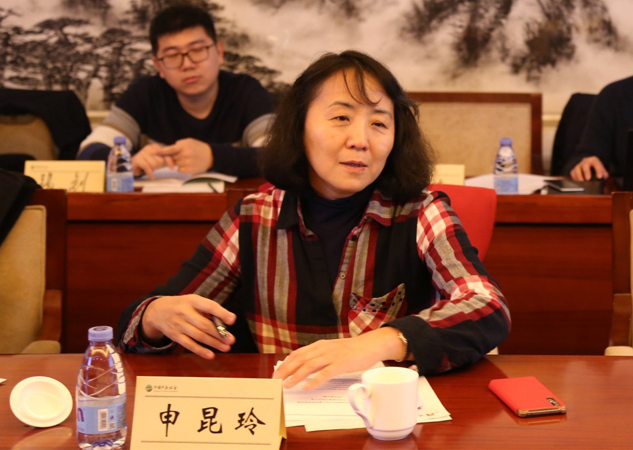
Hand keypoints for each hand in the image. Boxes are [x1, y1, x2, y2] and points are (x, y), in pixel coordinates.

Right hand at [132, 143, 174, 178]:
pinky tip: (151, 177)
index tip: (172, 168)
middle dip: (157, 166)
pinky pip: (147, 167)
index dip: (169, 162)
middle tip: (153, 167)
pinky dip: (150, 173)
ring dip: (152, 169)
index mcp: (154, 147)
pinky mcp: (137, 159)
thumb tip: (173, 164)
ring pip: (153, 164)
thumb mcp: (157, 159)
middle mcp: (148, 148)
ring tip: (149, 169)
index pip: (165, 154)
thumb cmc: (147, 162)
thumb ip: (165, 158)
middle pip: (160, 161)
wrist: (132, 166)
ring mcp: (142, 153)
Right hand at [141, 294, 236, 358]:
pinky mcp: (175, 336)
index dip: (221, 313)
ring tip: (226, 347)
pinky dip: (201, 351)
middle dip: (219, 333)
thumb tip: (225, 322)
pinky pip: (189, 345)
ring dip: (214, 343)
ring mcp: (178, 325)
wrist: (157, 311)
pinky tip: (211, 355)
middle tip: (231, 340)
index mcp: (192, 301)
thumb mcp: (193, 301)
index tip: (232, 320)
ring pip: (198, 336)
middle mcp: (184, 312)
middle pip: (204, 325)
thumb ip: (208, 309)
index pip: (208, 306)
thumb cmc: (182, 305)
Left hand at [158, 138, 212, 173]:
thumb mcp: (189, 141)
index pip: (170, 149)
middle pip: (172, 158)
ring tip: (186, 159)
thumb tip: (169, 149)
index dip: (162, 151)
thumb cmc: (198, 147)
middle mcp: (186, 155)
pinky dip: (181, 167)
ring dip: (178, 162)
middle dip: (173, 157)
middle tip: (180, 155)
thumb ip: (179, 144)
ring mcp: (188, 163)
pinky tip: (188, 164)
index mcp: (185, 147)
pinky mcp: (190, 170)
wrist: (211, 156)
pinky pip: (179, 170)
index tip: (155, 152)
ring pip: (175, 164)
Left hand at [272, 327, 404, 389]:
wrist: (370, 345)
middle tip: (275, 381)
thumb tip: (305, 367)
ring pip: (310, 366)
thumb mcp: (332, 349)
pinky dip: (315, 381)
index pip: (298, 354)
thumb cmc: (352, 350)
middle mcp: (323, 349)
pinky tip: (307, 387)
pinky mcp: (341, 364)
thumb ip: (319, 356)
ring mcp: (332, 356)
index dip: (286, 363)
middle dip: (286, 370)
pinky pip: (325, 373)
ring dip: (296, 376)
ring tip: (287, 385)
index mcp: (320, 346)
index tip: (276, 373)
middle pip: (300, 359)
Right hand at [569, 156, 608, 180]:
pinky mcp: (573, 170)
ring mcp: (578, 165)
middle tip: (588, 179)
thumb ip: (604, 174)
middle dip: (586, 172)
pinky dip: (575, 178)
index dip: (598, 170)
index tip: (599, 177)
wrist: (588, 166)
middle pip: (585, 165)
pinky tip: (578, 182)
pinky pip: (573, 174)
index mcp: (594, 160)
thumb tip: (603, 178)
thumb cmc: (596, 170)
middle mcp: (585, 162)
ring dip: (579, 176)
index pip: (596, 164)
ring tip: (582, 182)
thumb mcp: (602, 170)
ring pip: (577, 169)